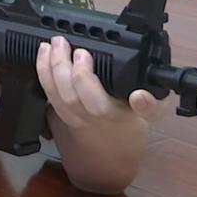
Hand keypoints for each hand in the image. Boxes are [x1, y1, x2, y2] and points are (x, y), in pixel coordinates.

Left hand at [37, 35, 170, 131]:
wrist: (106, 151)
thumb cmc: (126, 122)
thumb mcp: (148, 115)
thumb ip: (153, 103)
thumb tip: (143, 96)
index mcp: (125, 115)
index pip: (139, 113)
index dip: (141, 104)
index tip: (137, 93)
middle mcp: (99, 119)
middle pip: (85, 102)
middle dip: (76, 73)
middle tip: (76, 48)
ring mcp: (76, 118)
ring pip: (60, 99)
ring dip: (52, 69)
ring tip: (53, 45)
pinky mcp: (59, 113)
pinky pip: (48, 96)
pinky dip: (43, 73)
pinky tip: (43, 55)